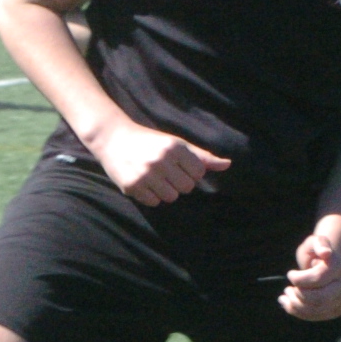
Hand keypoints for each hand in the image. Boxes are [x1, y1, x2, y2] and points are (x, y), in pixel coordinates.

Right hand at [85, 117, 231, 206]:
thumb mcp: (176, 144)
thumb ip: (202, 157)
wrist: (112, 138)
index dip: (190, 171)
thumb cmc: (149, 141)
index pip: (198, 173)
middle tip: (165, 172)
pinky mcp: (132, 186)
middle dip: (178, 182)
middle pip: (187, 188)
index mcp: (174, 147)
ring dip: (165, 191)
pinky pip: (154, 202)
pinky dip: (150, 196)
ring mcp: (145, 174)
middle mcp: (161, 160)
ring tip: (154, 177)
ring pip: (171, 197)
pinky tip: (143, 182)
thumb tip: (228, 165)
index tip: (177, 164)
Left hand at [280, 228, 340, 320]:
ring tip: (285, 295)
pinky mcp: (335, 309)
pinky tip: (287, 304)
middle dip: (299, 295)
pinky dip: (298, 313)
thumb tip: (326, 253)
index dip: (299, 279)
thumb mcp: (314, 242)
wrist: (325, 264)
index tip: (290, 274)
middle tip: (288, 289)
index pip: (318, 278)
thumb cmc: (315, 252)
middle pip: (320, 298)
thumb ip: (319, 243)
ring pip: (317, 310)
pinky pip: (317, 317)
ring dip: (295, 305)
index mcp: (338, 266)